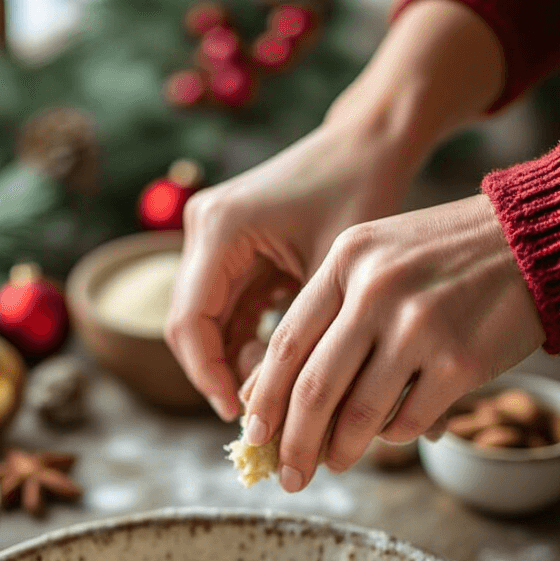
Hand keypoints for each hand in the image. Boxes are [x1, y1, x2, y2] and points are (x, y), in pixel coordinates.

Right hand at [166, 0, 505, 424]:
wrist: (371, 140)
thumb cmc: (363, 192)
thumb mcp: (336, 275)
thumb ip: (305, 343)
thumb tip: (291, 420)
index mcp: (220, 228)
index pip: (190, 324)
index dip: (209, 378)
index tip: (243, 418)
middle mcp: (202, 227)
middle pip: (190, 325)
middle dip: (220, 376)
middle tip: (259, 420)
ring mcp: (211, 235)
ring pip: (207, 321)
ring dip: (234, 362)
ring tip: (275, 402)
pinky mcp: (228, 245)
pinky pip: (226, 307)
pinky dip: (247, 341)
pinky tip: (281, 372)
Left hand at [241, 193, 544, 490]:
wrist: (528, 238)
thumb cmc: (442, 254)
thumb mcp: (376, 257)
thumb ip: (330, 309)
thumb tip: (279, 392)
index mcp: (347, 260)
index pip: (286, 343)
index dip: (264, 397)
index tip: (254, 432)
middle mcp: (377, 292)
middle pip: (314, 388)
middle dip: (293, 443)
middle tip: (288, 475)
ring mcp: (419, 328)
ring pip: (358, 415)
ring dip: (339, 452)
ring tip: (334, 464)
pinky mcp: (459, 363)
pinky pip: (408, 422)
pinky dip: (393, 438)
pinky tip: (390, 434)